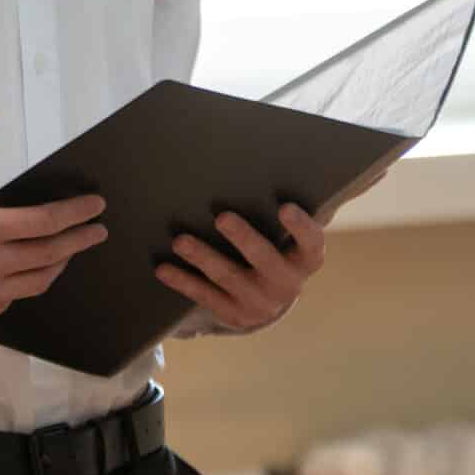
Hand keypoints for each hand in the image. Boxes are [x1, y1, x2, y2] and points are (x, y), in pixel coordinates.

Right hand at [0, 109, 108, 328]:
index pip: (43, 223)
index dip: (75, 214)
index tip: (95, 207)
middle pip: (49, 254)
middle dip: (80, 240)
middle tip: (96, 231)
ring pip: (36, 282)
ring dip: (58, 264)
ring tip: (67, 250)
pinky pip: (12, 301)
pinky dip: (25, 284)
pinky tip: (28, 271)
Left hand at [154, 203, 325, 330]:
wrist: (269, 301)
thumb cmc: (275, 250)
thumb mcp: (286, 239)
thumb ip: (277, 214)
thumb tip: (260, 159)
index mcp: (305, 260)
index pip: (311, 243)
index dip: (300, 227)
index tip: (285, 207)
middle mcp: (287, 284)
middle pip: (264, 258)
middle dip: (243, 238)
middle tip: (222, 217)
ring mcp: (260, 303)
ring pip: (228, 277)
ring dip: (203, 257)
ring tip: (180, 241)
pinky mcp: (234, 315)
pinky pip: (205, 296)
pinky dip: (183, 281)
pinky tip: (163, 268)